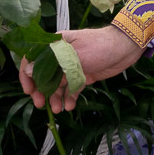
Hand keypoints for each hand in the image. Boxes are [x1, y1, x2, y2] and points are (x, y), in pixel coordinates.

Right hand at [18, 26, 142, 112]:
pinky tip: (70, 106)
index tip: (29, 90)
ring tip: (58, 109)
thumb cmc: (99, 46)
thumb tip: (28, 70)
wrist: (125, 48)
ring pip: (57, 84)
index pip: (33, 58)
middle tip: (41, 105)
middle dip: (41, 91)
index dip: (27, 74)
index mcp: (55, 45)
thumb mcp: (75, 55)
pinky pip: (71, 88)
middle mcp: (61, 55)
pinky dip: (69, 97)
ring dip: (55, 97)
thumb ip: (53, 64)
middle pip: (44, 75)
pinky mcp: (83, 75)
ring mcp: (72, 66)